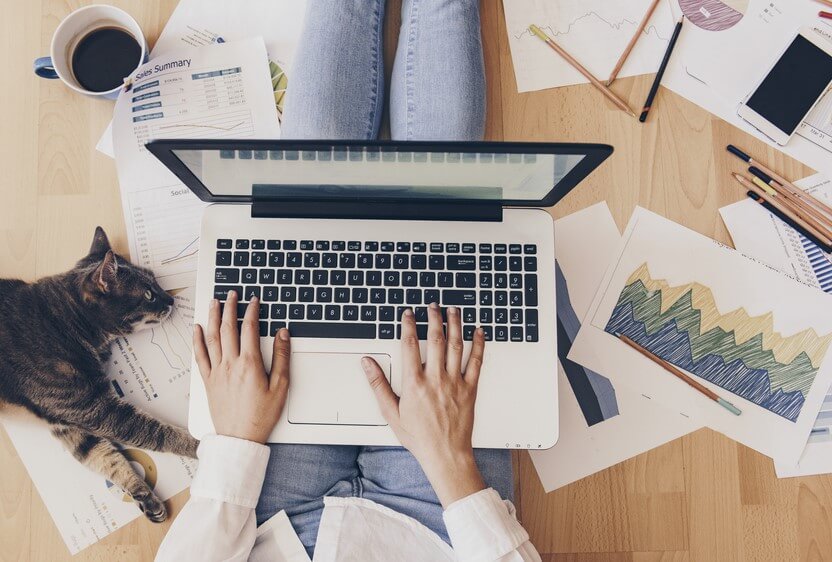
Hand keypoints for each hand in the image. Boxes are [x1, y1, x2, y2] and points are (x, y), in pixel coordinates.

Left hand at [193, 291, 289, 443]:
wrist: (240, 438)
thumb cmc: (261, 416)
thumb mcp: (281, 386)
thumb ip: (282, 357)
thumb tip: (283, 334)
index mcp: (249, 364)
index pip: (249, 328)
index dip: (251, 311)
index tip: (254, 300)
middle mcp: (230, 364)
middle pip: (228, 328)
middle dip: (229, 307)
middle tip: (231, 294)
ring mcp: (216, 372)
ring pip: (212, 338)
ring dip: (213, 317)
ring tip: (214, 302)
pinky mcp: (208, 381)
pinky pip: (200, 356)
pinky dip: (197, 340)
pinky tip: (197, 329)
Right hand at [362, 304, 486, 506]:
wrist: (445, 454)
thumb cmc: (419, 437)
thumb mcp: (391, 412)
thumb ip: (378, 385)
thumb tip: (367, 364)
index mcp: (415, 383)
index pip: (410, 345)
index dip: (409, 326)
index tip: (409, 314)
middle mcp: (435, 379)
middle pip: (435, 339)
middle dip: (434, 318)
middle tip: (433, 306)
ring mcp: (455, 382)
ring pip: (456, 345)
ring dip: (455, 324)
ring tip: (453, 310)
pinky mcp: (470, 389)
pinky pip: (476, 362)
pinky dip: (478, 344)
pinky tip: (478, 332)